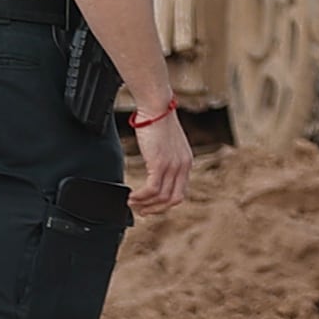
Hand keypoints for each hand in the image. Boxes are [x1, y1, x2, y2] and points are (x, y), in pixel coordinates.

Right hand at [124, 96, 192, 219]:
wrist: (156, 107)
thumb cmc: (158, 121)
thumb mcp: (166, 144)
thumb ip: (165, 158)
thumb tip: (153, 169)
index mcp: (186, 162)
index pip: (180, 192)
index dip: (165, 203)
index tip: (152, 206)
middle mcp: (182, 166)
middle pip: (173, 199)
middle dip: (156, 209)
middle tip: (142, 211)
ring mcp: (173, 166)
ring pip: (162, 198)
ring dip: (145, 204)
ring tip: (133, 203)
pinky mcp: (160, 164)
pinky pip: (152, 190)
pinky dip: (141, 197)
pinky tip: (132, 197)